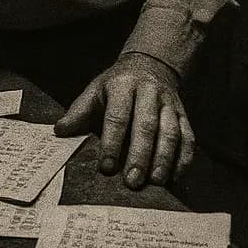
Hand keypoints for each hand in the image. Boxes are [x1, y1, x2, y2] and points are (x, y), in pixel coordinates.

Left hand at [53, 52, 195, 188]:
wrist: (150, 65)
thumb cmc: (116, 85)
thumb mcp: (95, 91)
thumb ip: (79, 112)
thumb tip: (59, 132)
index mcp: (122, 85)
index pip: (117, 116)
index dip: (112, 143)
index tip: (106, 167)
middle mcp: (149, 92)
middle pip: (146, 125)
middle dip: (140, 155)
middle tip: (132, 181)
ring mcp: (169, 103)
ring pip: (170, 131)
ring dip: (164, 158)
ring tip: (155, 181)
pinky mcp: (183, 114)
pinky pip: (188, 136)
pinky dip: (184, 158)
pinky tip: (176, 177)